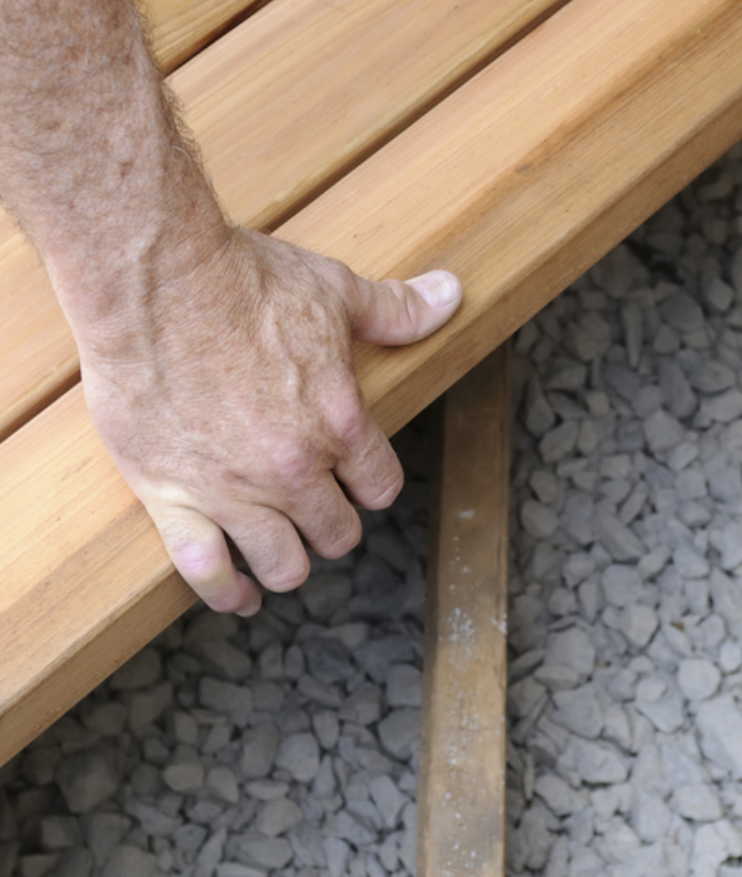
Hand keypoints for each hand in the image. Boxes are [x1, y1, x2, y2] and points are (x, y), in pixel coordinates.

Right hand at [79, 227, 461, 614]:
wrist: (156, 282)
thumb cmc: (245, 281)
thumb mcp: (334, 290)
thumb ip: (395, 309)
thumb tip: (450, 294)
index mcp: (340, 423)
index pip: (379, 487)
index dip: (371, 484)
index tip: (357, 479)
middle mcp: (293, 469)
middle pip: (335, 532)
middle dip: (332, 525)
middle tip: (316, 512)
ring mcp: (233, 490)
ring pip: (281, 564)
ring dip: (288, 564)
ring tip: (282, 557)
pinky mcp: (172, 496)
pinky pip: (204, 569)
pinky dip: (225, 591)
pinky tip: (237, 595)